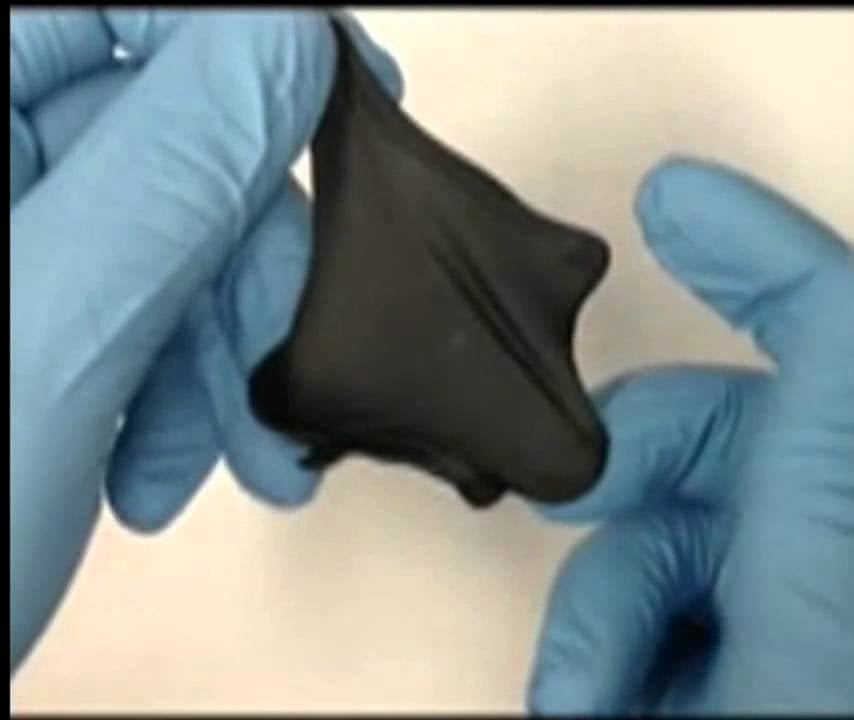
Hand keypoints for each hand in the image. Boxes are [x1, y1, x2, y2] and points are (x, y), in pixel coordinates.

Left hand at [9, 10, 400, 671]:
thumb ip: (172, 166)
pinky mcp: (23, 332)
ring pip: (165, 242)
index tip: (345, 92)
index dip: (238, 38)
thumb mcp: (54, 333)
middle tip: (273, 348)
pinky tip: (161, 473)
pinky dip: (178, 393)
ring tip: (233, 456)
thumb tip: (278, 35)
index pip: (106, 13)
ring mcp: (0, 259)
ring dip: (220, 351)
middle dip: (239, 261)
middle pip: (156, 140)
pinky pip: (140, 315)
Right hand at [526, 158, 853, 712]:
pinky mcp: (718, 698)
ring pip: (685, 542)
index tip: (681, 209)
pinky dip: (598, 648)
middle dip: (660, 457)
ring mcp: (805, 660)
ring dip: (611, 593)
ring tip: (591, 677)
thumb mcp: (839, 661)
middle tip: (591, 469)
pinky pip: (645, 619)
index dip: (789, 274)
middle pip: (767, 459)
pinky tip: (593, 696)